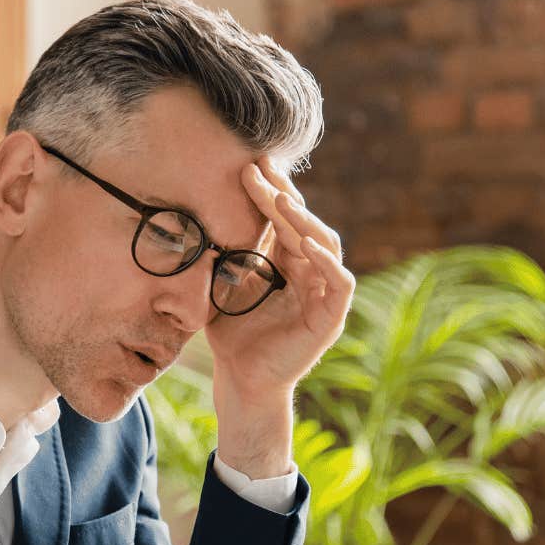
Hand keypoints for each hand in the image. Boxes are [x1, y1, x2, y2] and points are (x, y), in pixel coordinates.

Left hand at [202, 156, 355, 477]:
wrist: (239, 379)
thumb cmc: (232, 335)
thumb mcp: (226, 284)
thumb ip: (228, 252)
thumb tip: (204, 210)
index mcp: (289, 262)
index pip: (285, 218)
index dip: (269, 191)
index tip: (249, 164)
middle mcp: (311, 272)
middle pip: (304, 223)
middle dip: (283, 195)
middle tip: (261, 168)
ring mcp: (324, 294)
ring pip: (326, 244)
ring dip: (304, 220)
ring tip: (280, 200)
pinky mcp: (331, 317)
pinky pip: (339, 281)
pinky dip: (325, 260)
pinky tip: (305, 242)